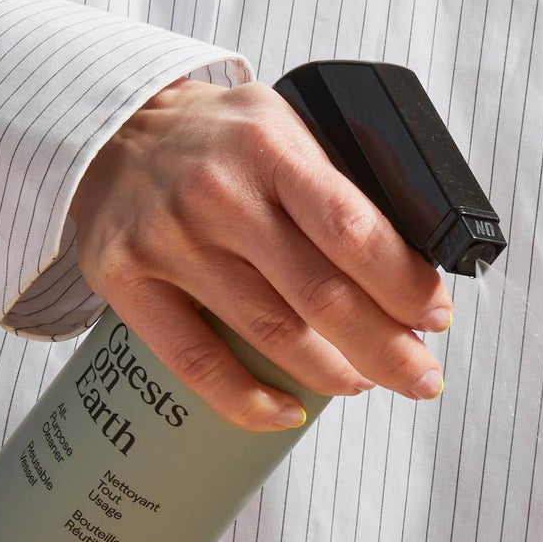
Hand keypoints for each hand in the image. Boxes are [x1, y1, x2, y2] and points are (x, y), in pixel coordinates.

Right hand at [67, 78, 453, 430]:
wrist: (109, 132)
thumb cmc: (217, 143)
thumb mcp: (282, 129)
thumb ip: (334, 185)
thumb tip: (410, 269)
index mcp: (269, 147)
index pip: (353, 231)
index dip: (403, 286)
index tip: (434, 318)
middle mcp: (218, 193)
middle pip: (320, 295)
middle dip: (386, 348)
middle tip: (420, 378)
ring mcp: (169, 240)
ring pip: (270, 334)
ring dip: (331, 373)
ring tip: (363, 382)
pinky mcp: (127, 282)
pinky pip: (197, 360)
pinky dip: (248, 399)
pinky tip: (287, 412)